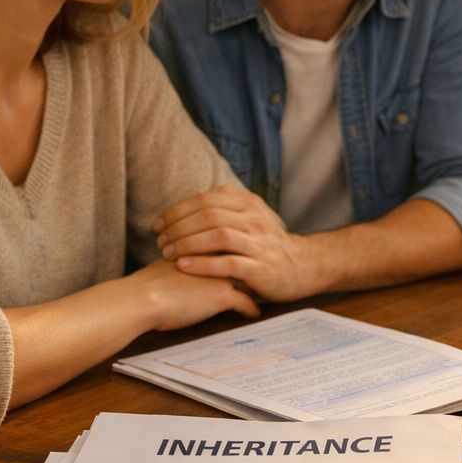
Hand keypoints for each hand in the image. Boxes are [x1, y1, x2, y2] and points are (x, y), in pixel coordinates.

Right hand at [128, 260, 260, 330]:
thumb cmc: (148, 284)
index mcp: (203, 247)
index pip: (230, 245)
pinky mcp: (223, 296)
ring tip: (261, 294)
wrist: (142, 298)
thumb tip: (183, 267)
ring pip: (249, 280)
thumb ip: (184, 260)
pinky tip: (253, 314)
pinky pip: (246, 304)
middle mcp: (216, 256)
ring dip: (255, 288)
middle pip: (244, 258)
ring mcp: (222, 275)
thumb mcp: (168, 264)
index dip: (239, 252)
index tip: (247, 258)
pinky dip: (251, 310)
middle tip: (260, 276)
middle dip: (252, 266)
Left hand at [154, 185, 315, 301]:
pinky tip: (184, 267)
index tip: (158, 225)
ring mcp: (259, 243)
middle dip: (178, 228)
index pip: (205, 200)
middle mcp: (254, 219)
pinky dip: (202, 264)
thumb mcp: (253, 216)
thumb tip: (201, 194)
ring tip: (167, 253)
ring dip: (186, 244)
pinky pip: (227, 263)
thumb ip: (229, 204)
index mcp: (249, 204)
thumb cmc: (269, 244)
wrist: (303, 267)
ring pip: (217, 236)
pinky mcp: (260, 268)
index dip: (177, 211)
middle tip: (160, 242)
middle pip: (208, 215)